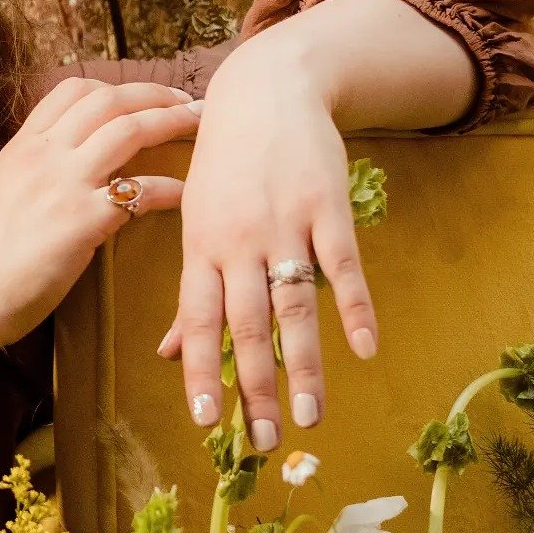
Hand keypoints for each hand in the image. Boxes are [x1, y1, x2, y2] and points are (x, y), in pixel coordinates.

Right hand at [0, 78, 201, 355]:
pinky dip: (171, 188)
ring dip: (171, 123)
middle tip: (188, 103)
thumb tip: (60, 168)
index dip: (115, 86)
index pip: (71, 91)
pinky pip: (141, 191)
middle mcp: (43, 155)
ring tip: (198, 128)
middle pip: (109, 100)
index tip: (143, 96)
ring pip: (129, 130)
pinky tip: (186, 195)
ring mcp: (63, 184)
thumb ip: (31, 173)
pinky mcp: (83, 222)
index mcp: (21, 147)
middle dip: (155, 95)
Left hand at [156, 48, 378, 450]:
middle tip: (266, 441)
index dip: (200, 373)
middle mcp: (237, 242)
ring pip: (293, 306)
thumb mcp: (195, 222)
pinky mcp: (327, 208)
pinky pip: (342, 266)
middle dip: (254, 388)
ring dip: (304, 365)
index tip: (207, 424)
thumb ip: (190, 292)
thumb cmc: (223, 166)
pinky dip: (354, 307)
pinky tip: (366, 349)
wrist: (264, 91)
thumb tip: (167, 355)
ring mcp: (284, 225)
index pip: (196, 321)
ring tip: (312, 415)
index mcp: (200, 248)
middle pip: (246, 325)